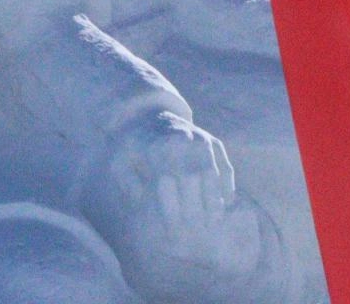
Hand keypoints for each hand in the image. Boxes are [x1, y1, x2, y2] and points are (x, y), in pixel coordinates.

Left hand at [115, 112, 262, 279]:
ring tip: (212, 224)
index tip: (171, 230)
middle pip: (191, 177)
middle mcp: (181, 139)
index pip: (165, 180)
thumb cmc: (137, 149)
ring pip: (211, 172)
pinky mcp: (215, 143)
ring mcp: (200, 139)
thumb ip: (126, 180)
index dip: (169, 207)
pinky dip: (227, 187)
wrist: (153, 118)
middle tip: (193, 230)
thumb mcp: (122, 159)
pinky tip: (224, 206)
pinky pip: (226, 168)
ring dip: (213, 200)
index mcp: (156, 145)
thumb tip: (140, 200)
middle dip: (194, 207)